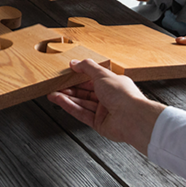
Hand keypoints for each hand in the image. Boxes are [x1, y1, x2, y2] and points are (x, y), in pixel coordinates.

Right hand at [47, 59, 165, 154]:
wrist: (133, 118)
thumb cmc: (124, 96)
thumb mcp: (102, 74)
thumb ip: (87, 67)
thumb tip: (75, 63)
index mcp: (113, 85)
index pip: (91, 79)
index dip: (78, 77)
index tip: (66, 74)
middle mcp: (109, 98)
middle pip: (84, 92)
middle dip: (69, 89)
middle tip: (55, 86)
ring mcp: (103, 112)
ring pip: (81, 103)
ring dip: (66, 98)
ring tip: (52, 94)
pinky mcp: (98, 123)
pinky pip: (81, 113)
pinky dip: (69, 106)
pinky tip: (59, 101)